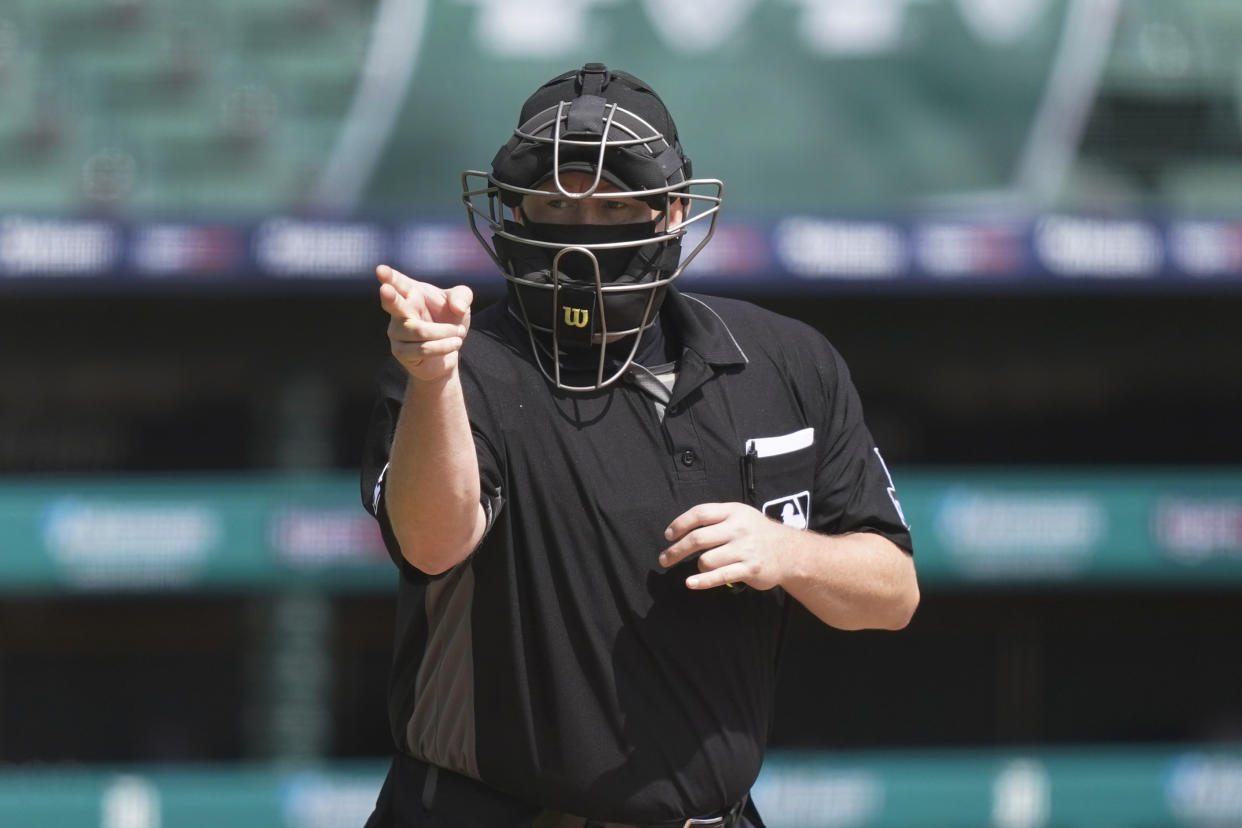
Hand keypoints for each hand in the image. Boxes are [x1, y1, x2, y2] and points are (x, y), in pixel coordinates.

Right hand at [377, 265, 472, 381]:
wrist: (451, 348)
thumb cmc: (449, 319)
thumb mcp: (461, 303)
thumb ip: (461, 297)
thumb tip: (457, 308)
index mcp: (411, 293)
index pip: (398, 282)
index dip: (389, 276)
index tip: (380, 269)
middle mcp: (399, 310)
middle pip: (393, 304)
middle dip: (389, 297)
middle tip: (385, 289)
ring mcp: (397, 331)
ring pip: (419, 331)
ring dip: (445, 332)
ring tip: (459, 332)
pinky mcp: (401, 351)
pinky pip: (423, 349)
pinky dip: (443, 346)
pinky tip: (454, 344)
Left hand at [660, 502, 792, 590]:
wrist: (790, 552)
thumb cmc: (758, 533)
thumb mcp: (741, 516)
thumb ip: (717, 519)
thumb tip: (683, 530)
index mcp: (733, 512)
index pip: (700, 513)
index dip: (680, 524)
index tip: (668, 536)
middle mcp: (738, 528)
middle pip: (697, 538)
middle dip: (676, 550)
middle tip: (664, 559)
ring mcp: (744, 549)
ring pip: (706, 560)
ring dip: (697, 566)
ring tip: (701, 568)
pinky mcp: (749, 569)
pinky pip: (719, 576)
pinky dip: (702, 581)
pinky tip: (690, 583)